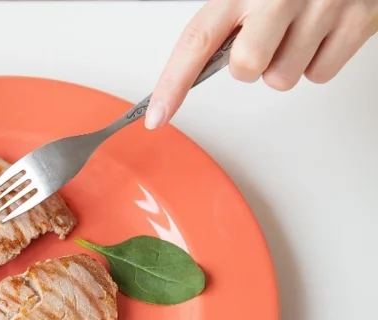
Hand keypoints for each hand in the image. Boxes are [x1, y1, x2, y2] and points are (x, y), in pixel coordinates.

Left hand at [145, 0, 377, 128]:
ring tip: (300, 31)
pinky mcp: (356, 20)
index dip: (172, 83)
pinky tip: (321, 34)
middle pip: (247, 69)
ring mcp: (322, 5)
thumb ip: (228, 19)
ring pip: (283, 79)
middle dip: (252, 67)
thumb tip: (198, 65)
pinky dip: (318, 62)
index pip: (196, 41)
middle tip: (268, 40)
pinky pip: (320, 74)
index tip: (158, 115)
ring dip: (287, 65)